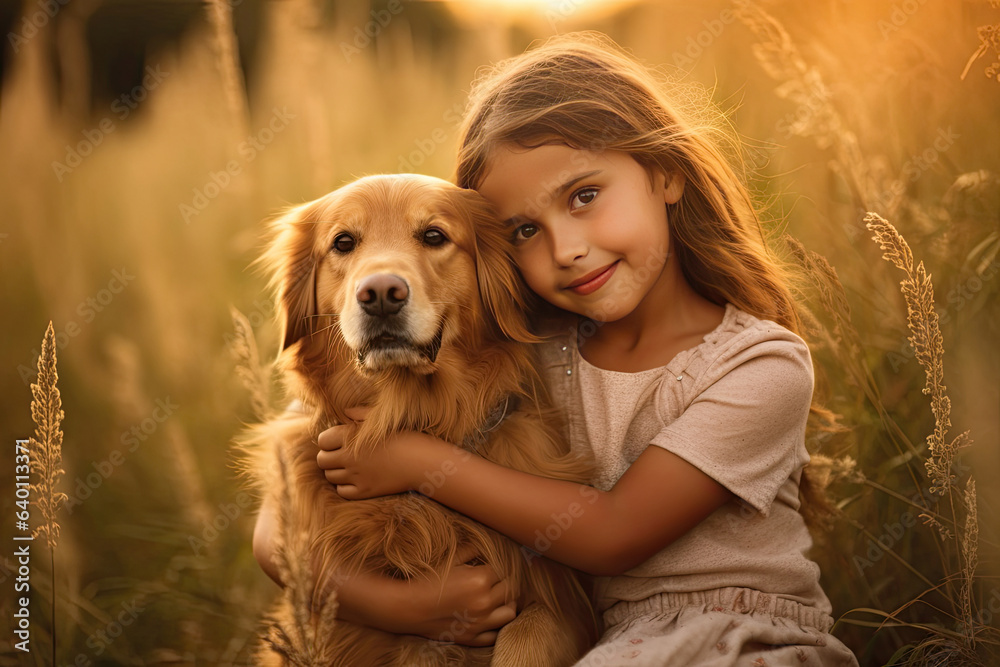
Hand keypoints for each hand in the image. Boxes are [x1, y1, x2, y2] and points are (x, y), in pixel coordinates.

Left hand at [316, 408, 445, 498]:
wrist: (422, 461)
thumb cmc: (405, 437)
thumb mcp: (382, 421)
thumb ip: (360, 414)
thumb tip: (345, 412)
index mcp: (351, 436)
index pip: (322, 440)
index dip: (328, 440)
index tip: (338, 441)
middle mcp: (349, 457)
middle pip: (322, 460)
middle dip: (328, 457)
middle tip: (340, 455)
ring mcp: (356, 476)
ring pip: (330, 476)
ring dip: (336, 471)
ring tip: (349, 467)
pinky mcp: (364, 491)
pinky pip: (342, 491)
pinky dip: (344, 486)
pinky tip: (355, 479)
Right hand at [390, 544, 516, 645]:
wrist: (407, 607)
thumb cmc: (427, 581)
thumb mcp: (451, 560)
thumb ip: (472, 550)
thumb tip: (486, 545)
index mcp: (480, 580)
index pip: (504, 570)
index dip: (500, 567)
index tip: (495, 566)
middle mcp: (484, 602)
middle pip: (511, 590)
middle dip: (506, 583)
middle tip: (498, 580)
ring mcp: (479, 622)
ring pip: (510, 612)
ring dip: (508, 603)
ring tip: (499, 598)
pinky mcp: (472, 637)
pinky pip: (496, 634)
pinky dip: (497, 626)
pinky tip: (491, 617)